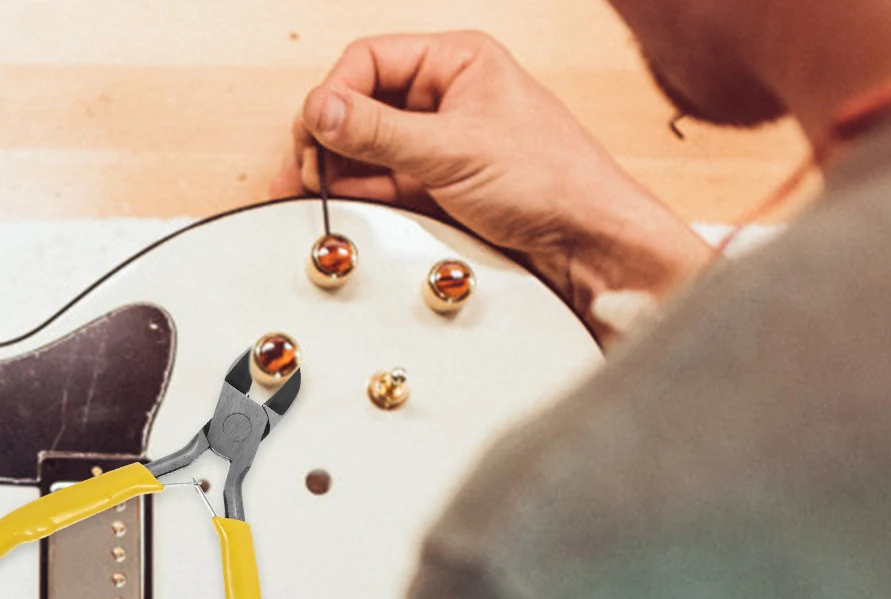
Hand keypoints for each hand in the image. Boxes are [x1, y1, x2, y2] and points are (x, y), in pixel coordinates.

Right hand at [273, 32, 711, 336]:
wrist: (587, 244)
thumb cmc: (552, 181)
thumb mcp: (453, 151)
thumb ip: (379, 132)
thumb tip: (321, 109)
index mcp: (458, 62)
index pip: (369, 61)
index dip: (334, 95)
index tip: (314, 134)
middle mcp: (447, 97)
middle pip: (362, 105)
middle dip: (327, 137)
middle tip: (303, 172)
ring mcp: (441, 145)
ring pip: (368, 149)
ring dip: (338, 170)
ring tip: (311, 194)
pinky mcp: (440, 188)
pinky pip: (385, 184)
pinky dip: (360, 195)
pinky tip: (340, 207)